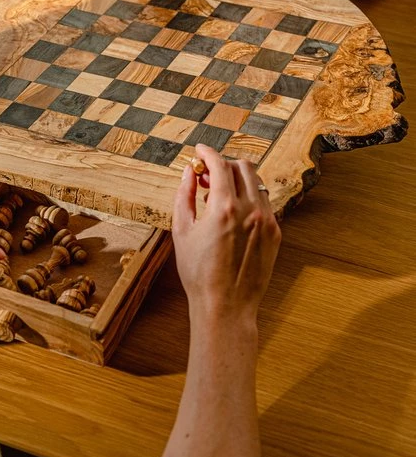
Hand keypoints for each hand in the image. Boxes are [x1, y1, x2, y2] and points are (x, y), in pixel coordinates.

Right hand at [172, 146, 280, 320]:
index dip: (207, 152)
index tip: (199, 150)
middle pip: (242, 166)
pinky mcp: (275, 234)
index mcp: (224, 208)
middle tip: (207, 174)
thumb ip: (185, 195)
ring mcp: (266, 221)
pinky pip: (264, 203)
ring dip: (238, 180)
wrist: (226, 306)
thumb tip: (188, 172)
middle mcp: (250, 210)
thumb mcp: (182, 231)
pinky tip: (234, 212)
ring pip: (256, 183)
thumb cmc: (198, 273)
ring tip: (219, 194)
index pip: (219, 164)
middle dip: (223, 164)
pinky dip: (249, 198)